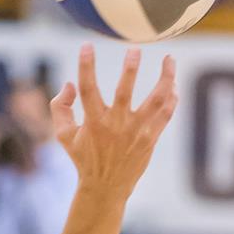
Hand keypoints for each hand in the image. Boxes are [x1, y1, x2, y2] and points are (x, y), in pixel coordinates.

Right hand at [50, 46, 177, 202]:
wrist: (106, 188)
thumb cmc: (84, 158)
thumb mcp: (63, 135)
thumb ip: (60, 107)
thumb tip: (69, 83)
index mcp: (93, 122)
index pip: (87, 89)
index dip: (85, 66)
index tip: (86, 45)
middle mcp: (116, 125)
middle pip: (125, 92)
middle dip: (130, 69)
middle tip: (135, 49)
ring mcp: (136, 132)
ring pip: (156, 101)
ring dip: (165, 78)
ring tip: (170, 60)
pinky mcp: (150, 139)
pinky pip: (165, 115)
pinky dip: (171, 99)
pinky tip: (173, 85)